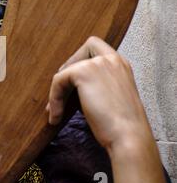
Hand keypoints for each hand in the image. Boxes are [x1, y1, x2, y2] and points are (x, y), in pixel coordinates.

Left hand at [47, 36, 171, 182]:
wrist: (128, 136)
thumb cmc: (119, 125)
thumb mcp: (108, 97)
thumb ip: (93, 85)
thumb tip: (64, 88)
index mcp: (120, 64)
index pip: (95, 46)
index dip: (80, 59)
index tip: (72, 82)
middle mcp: (112, 59)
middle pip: (82, 50)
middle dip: (68, 70)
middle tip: (61, 94)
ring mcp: (98, 63)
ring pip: (67, 70)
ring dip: (58, 91)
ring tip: (56, 111)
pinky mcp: (84, 72)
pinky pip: (58, 81)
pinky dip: (54, 98)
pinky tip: (56, 116)